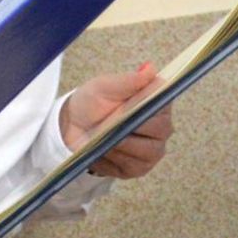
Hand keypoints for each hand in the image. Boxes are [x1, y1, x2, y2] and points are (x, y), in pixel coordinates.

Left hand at [65, 62, 176, 178]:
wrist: (73, 127)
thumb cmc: (93, 103)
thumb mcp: (105, 86)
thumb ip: (129, 80)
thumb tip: (150, 69)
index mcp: (159, 103)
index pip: (163, 106)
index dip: (146, 108)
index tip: (127, 108)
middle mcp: (162, 128)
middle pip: (157, 132)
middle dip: (129, 128)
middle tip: (107, 124)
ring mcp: (152, 151)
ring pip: (144, 151)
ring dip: (120, 144)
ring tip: (102, 137)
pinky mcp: (139, 168)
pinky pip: (130, 166)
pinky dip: (113, 158)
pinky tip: (102, 150)